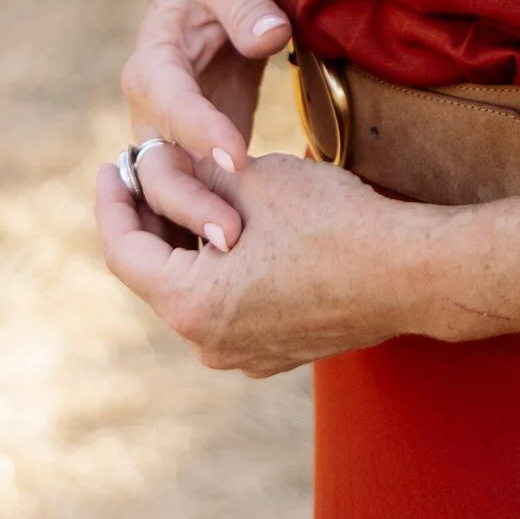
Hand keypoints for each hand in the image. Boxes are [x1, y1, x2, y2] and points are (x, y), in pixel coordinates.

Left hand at [93, 148, 434, 375]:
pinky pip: (229, 306)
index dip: (113, 201)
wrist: (409, 274)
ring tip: (196, 188)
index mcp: (191, 305)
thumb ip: (189, 172)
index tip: (110, 163)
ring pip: (194, 290)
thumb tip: (151, 163)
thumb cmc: (331, 222)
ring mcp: (241, 355)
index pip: (123, 251)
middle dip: (152, 218)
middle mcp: (207, 344)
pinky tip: (238, 228)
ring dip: (188, 242)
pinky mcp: (273, 352)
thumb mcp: (250, 179)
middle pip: (157, 273)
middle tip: (151, 166)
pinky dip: (221, 267)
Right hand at [119, 0, 289, 250]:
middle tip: (231, 237)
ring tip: (235, 257)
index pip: (170, 102)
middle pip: (158, 167)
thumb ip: (247, 4)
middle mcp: (150, 109)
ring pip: (170, 194)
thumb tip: (271, 36)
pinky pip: (193, 196)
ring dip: (195, 226)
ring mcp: (168, 138)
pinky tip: (240, 261)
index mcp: (152, 63)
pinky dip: (208, 224)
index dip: (200, 130)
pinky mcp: (191, 155)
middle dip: (190, 203)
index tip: (236, 157)